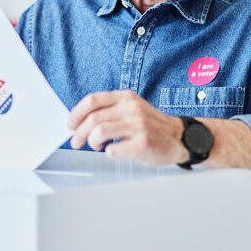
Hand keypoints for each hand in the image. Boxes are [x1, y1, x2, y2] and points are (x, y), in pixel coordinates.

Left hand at [68, 90, 186, 165]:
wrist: (180, 137)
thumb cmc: (152, 126)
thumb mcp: (131, 108)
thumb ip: (110, 110)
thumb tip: (80, 120)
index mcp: (125, 97)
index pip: (92, 100)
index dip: (76, 113)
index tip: (70, 124)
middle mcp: (131, 108)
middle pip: (93, 118)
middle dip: (79, 133)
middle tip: (76, 142)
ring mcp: (138, 124)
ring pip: (100, 132)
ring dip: (91, 142)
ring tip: (96, 146)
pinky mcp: (143, 142)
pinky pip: (114, 149)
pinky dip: (108, 153)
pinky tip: (113, 152)